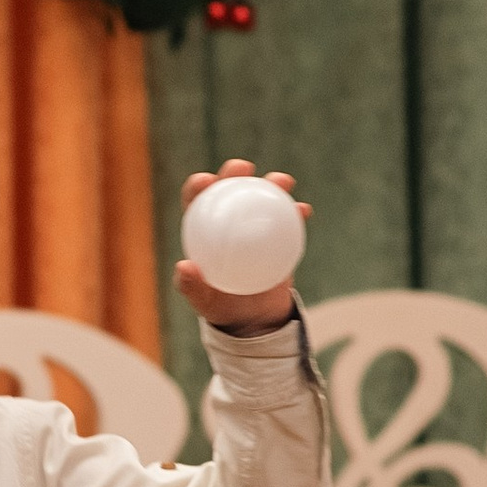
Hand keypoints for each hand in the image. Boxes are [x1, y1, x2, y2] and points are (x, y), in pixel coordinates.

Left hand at [176, 161, 308, 333]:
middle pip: (230, 188)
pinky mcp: (279, 235)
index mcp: (205, 229)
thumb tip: (184, 266)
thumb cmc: (221, 306)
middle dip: (234, 171)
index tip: (206, 181)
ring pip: (262, 197)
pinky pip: (288, 219)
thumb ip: (191, 286)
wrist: (254, 318)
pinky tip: (302, 211)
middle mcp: (229, 221)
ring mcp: (255, 225)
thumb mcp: (204, 301)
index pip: (197, 200)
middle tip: (244, 169)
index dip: (199, 185)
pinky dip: (295, 212)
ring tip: (282, 181)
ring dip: (272, 183)